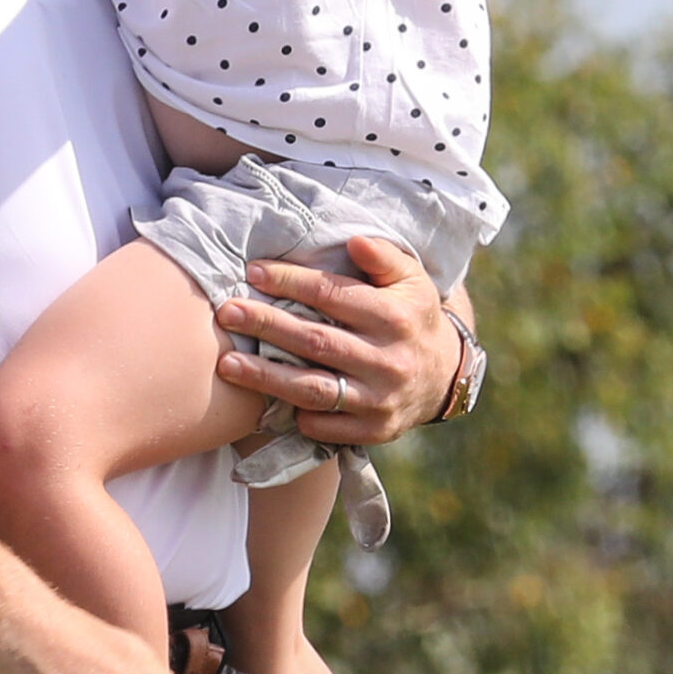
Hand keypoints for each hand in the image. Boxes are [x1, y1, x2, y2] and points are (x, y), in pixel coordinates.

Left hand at [212, 234, 461, 444]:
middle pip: (316, 341)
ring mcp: (380, 399)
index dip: (291, 282)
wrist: (445, 377)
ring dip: (266, 377)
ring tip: (227, 363)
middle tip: (227, 313)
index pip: (333, 295)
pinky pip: (325, 425)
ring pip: (313, 388)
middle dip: (267, 325)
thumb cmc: (413, 317)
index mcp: (395, 317)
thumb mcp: (411, 280)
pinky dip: (295, 415)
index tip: (253, 272)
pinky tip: (264, 404)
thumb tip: (354, 242)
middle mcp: (388, 360)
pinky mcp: (373, 431)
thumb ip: (384, 257)